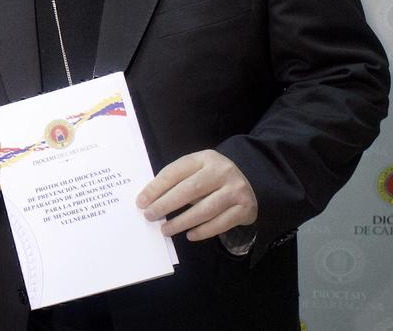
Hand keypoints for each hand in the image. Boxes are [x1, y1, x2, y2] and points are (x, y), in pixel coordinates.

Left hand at [136, 149, 257, 240]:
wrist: (251, 183)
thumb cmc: (213, 179)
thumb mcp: (197, 170)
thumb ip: (177, 181)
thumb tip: (150, 201)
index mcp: (204, 158)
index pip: (175, 172)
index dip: (156, 187)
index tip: (141, 202)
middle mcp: (222, 171)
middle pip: (189, 190)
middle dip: (166, 205)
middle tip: (150, 216)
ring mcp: (235, 189)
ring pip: (205, 209)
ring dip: (182, 222)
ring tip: (165, 230)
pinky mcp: (244, 208)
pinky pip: (220, 223)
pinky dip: (203, 231)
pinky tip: (189, 235)